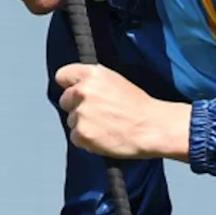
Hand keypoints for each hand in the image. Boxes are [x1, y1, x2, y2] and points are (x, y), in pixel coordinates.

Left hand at [54, 63, 191, 161]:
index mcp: (92, 74)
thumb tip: (77, 87)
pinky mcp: (81, 133)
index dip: (69, 85)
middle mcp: (83, 91)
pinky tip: (104, 137)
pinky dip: (86, 140)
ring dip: (83, 125)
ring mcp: (80, 113)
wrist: (152, 128)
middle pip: (64, 100)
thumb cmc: (139, 107)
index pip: (62, 75)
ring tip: (106, 126)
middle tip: (97, 114)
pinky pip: (75, 138)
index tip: (75, 92)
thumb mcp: (116, 82)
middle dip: (76, 107)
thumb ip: (93, 82)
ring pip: (71, 120)